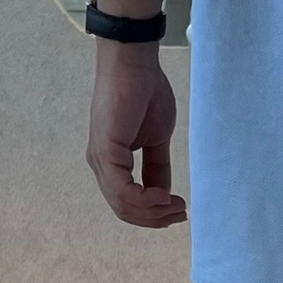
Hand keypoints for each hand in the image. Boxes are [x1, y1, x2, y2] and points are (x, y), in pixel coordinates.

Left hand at [87, 43, 187, 228]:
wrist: (135, 63)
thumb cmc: (145, 92)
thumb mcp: (157, 140)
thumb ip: (157, 169)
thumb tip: (163, 194)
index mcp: (111, 162)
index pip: (127, 203)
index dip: (153, 215)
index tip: (180, 210)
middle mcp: (101, 164)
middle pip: (124, 210)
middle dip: (155, 218)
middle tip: (180, 213)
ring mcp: (101, 159)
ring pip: (123, 205)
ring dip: (153, 212)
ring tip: (176, 205)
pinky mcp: (105, 151)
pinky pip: (123, 191)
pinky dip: (145, 200)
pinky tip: (163, 196)